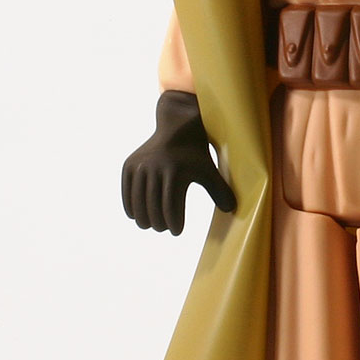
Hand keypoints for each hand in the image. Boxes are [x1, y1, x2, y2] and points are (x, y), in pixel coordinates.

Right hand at [121, 91, 235, 234]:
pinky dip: (131, 207)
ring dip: (144, 219)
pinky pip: (127, 194)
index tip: (177, 231)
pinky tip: (137, 215)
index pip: (170, 210)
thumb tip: (231, 210)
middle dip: (159, 224)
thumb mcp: (210, 170)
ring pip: (138, 205)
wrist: (176, 128)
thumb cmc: (196, 155)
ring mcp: (139, 166)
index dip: (173, 225)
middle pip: (152, 210)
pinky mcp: (129, 165)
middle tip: (164, 228)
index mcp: (175, 173)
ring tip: (152, 224)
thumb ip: (220, 191)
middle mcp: (155, 169)